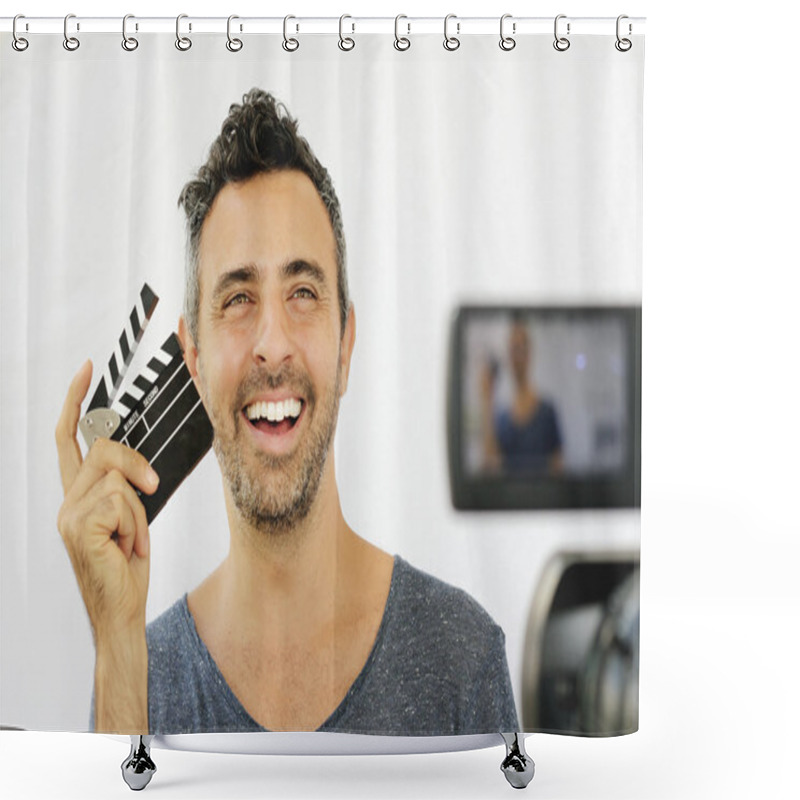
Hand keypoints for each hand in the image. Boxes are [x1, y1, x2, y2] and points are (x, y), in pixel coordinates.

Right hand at [55, 360, 158, 641]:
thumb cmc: (127, 566)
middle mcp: (67, 500)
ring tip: (132, 540)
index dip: (76, 402)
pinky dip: (137, 525)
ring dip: (140, 511)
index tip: (86, 371)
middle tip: (152, 489)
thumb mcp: (131, 518)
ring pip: (119, 477)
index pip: (70, 438)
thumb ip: (126, 487)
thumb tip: (138, 469)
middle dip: (136, 464)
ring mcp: (69, 514)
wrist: (122, 610)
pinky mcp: (80, 526)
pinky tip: (126, 548)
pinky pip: (122, 500)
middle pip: (104, 448)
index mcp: (78, 495)